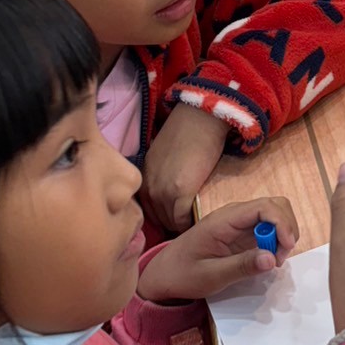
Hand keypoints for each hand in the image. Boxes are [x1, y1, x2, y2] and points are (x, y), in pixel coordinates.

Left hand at [137, 196, 298, 302]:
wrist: (163, 275)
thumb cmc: (184, 275)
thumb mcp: (211, 276)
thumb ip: (242, 266)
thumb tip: (272, 258)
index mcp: (224, 220)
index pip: (263, 207)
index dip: (282, 223)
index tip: (286, 248)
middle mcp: (234, 215)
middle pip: (274, 204)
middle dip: (286, 227)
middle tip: (280, 257)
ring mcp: (238, 222)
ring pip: (274, 213)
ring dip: (283, 233)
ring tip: (275, 259)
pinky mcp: (241, 231)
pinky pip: (267, 226)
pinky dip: (276, 239)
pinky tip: (268, 258)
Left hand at [142, 106, 230, 232]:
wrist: (198, 118)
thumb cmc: (187, 132)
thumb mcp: (165, 157)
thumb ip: (163, 176)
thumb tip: (175, 189)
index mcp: (143, 179)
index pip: (150, 211)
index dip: (166, 217)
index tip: (180, 218)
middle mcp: (148, 188)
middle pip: (159, 219)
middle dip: (173, 224)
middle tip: (190, 223)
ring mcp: (161, 192)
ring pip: (169, 223)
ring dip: (182, 226)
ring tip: (196, 222)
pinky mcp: (179, 193)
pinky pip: (182, 221)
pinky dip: (190, 224)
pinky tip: (200, 218)